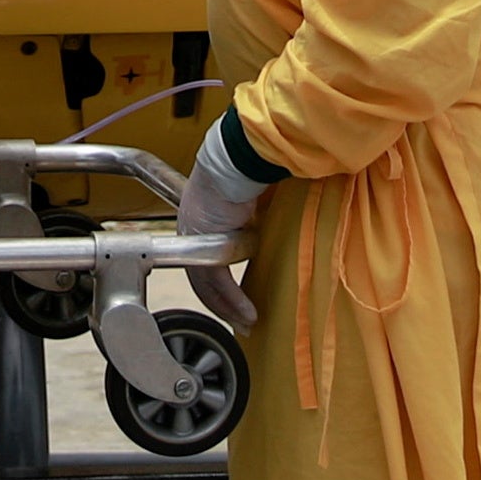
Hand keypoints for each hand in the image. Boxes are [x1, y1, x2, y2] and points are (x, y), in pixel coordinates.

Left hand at [173, 107, 270, 338]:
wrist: (239, 156)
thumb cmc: (253, 166)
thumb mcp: (260, 198)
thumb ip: (264, 216)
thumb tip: (286, 220)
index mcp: (205, 213)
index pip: (210, 255)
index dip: (222, 279)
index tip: (238, 296)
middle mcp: (195, 226)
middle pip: (204, 275)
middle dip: (223, 301)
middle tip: (240, 319)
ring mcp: (196, 237)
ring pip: (207, 284)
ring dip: (228, 307)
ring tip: (247, 323)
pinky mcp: (204, 246)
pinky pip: (217, 282)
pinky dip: (233, 301)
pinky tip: (249, 314)